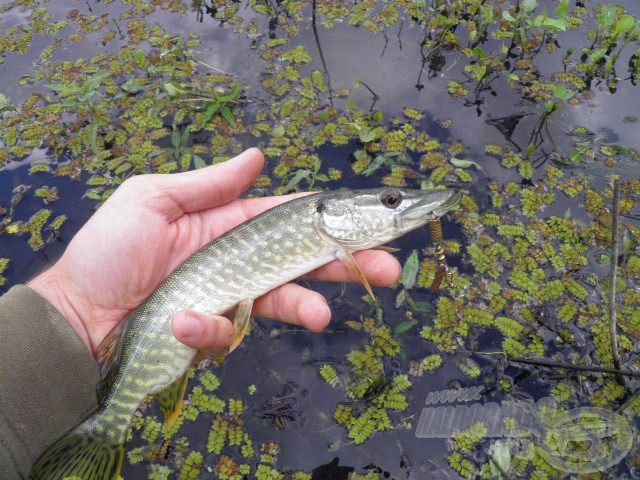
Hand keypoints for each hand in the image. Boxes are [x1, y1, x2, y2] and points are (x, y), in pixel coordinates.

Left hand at [28, 149, 400, 356]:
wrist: (78, 313)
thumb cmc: (110, 249)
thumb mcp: (154, 199)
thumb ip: (210, 183)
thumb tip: (258, 155)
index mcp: (228, 223)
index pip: (287, 217)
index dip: (325, 218)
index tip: (365, 219)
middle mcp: (237, 260)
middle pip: (302, 260)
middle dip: (345, 263)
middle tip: (389, 268)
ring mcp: (230, 298)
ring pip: (282, 301)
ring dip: (304, 305)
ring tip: (321, 315)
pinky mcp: (215, 332)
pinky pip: (228, 332)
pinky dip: (210, 329)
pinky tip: (185, 322)